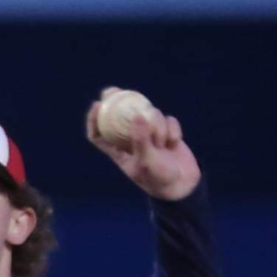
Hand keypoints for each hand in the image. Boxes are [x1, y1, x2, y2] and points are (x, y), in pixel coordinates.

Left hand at [85, 90, 201, 200]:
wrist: (182, 185)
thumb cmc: (158, 178)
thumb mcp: (145, 162)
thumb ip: (140, 140)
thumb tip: (137, 115)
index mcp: (118, 151)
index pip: (99, 135)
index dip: (94, 120)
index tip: (96, 105)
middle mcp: (131, 140)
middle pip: (119, 115)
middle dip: (115, 101)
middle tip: (114, 91)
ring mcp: (149, 133)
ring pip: (149, 114)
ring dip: (157, 125)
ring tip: (162, 144)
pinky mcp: (166, 131)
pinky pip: (168, 120)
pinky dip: (172, 129)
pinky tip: (174, 143)